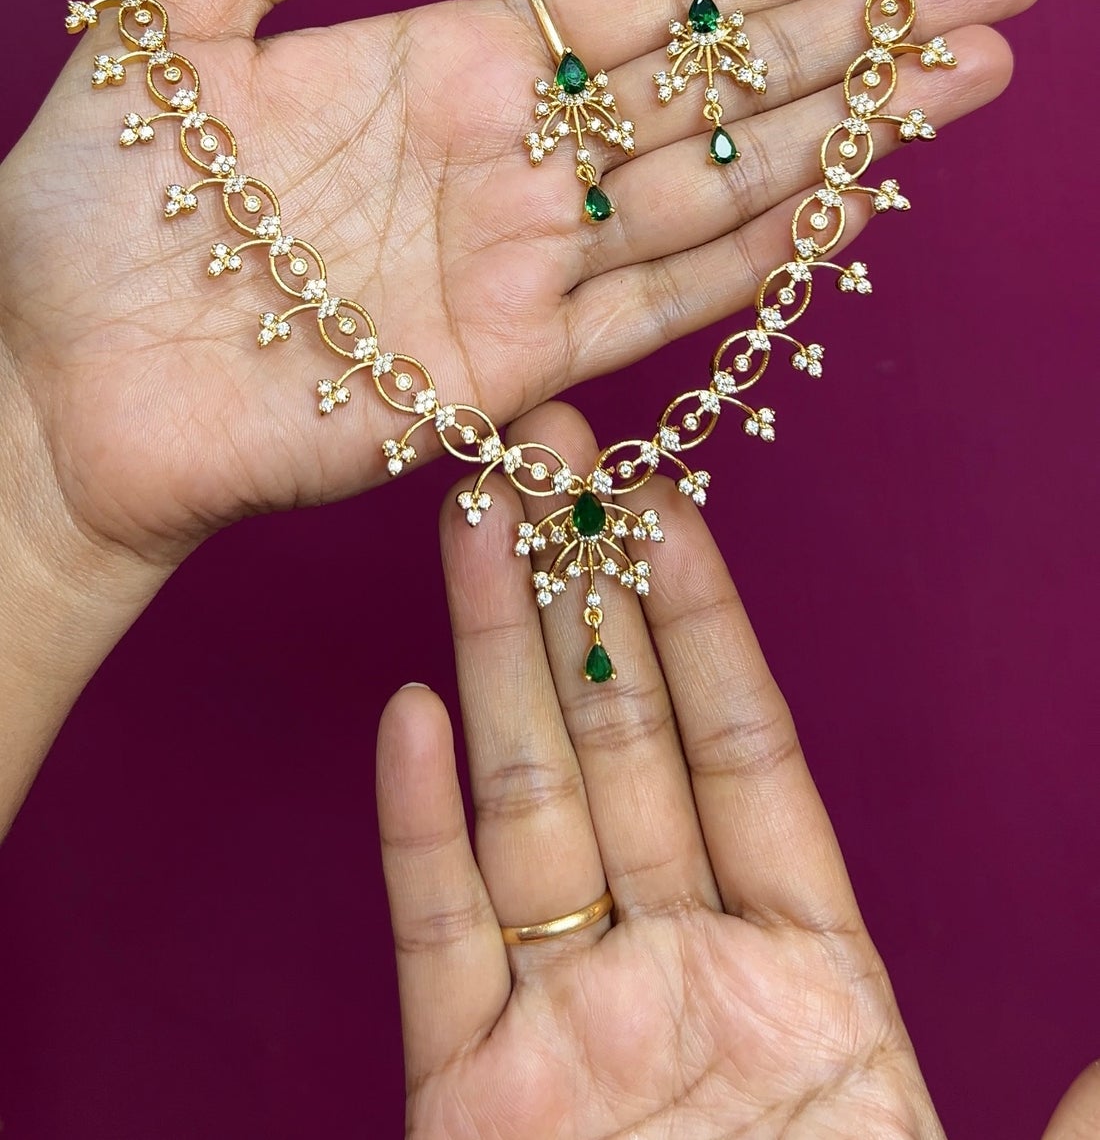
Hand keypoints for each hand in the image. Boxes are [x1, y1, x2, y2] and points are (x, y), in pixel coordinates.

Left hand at [0, 0, 1039, 567]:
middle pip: (716, 85)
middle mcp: (507, 159)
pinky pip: (647, 313)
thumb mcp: (177, 23)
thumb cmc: (90, 203)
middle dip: (859, 35)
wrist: (42, 379)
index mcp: (447, 60)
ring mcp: (513, 267)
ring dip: (843, 135)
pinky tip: (842, 209)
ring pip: (714, 188)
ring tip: (967, 77)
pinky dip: (746, 266)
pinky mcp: (495, 373)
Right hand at [377, 405, 1099, 1139]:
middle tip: (548, 460)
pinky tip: (408, 719)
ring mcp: (571, 1033)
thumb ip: (1082, 1104)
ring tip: (469, 526)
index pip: (745, 753)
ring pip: (526, 809)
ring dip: (492, 662)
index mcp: (810, 978)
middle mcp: (683, 976)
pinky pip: (442, 945)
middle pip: (620, 746)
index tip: (671, 505)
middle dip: (580, 595)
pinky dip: (418, 832)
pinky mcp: (473, 1106)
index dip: (704, 624)